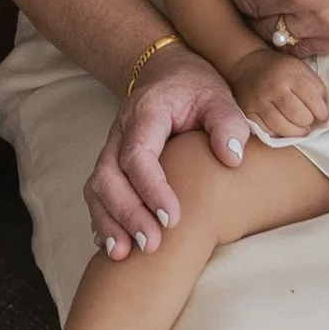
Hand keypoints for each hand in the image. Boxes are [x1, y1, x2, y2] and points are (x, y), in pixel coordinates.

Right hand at [86, 50, 249, 255]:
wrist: (166, 74)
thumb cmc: (195, 88)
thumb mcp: (218, 96)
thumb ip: (228, 122)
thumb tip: (232, 158)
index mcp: (145, 113)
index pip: (138, 155)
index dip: (150, 189)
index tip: (171, 218)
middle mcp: (120, 133)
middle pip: (108, 176)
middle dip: (126, 214)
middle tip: (151, 244)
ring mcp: (111, 149)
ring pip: (96, 188)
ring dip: (108, 222)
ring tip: (123, 255)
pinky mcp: (111, 165)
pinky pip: (97, 195)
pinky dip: (102, 221)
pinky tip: (113, 246)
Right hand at [231, 48, 328, 137]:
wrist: (248, 65)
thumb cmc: (280, 69)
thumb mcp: (300, 69)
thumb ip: (315, 86)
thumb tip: (325, 110)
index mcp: (290, 74)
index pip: (311, 98)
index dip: (321, 112)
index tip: (323, 116)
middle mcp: (274, 87)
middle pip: (298, 115)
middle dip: (308, 122)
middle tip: (309, 121)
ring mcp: (259, 101)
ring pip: (282, 127)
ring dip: (296, 132)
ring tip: (300, 129)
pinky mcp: (249, 112)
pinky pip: (267, 131)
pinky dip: (279, 134)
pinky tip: (284, 128)